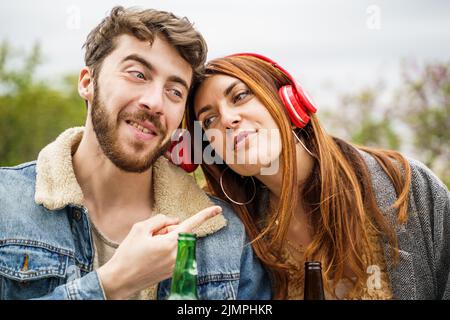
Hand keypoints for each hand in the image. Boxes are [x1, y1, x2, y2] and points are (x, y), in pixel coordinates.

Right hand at [97, 205, 221, 299]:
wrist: (120, 280)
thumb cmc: (128, 253)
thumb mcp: (140, 228)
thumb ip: (161, 220)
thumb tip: (175, 221)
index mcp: (170, 242)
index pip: (192, 224)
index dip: (205, 215)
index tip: (218, 210)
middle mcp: (177, 255)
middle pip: (180, 233)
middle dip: (168, 230)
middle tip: (151, 237)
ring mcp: (176, 265)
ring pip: (177, 243)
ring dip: (166, 241)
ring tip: (149, 249)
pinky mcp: (173, 272)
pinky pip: (174, 254)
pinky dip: (165, 251)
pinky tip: (151, 256)